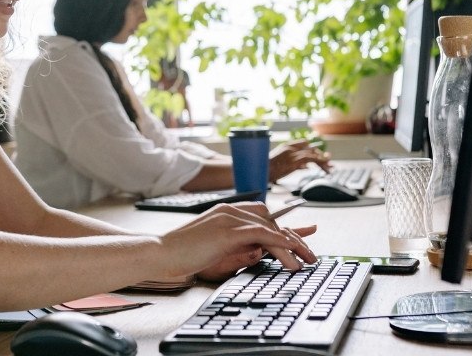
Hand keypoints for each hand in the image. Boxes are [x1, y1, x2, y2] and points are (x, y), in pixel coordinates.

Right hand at [158, 201, 317, 281]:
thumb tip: (256, 252)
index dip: (284, 227)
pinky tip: (291, 255)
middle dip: (295, 237)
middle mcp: (230, 210)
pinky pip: (262, 234)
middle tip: (310, 254)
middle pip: (272, 221)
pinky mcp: (227, 231)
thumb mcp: (214, 247)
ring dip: (293, 244)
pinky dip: (280, 244)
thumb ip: (235, 245)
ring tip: (307, 260)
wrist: (160, 252)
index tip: (301, 239)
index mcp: (226, 212)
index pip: (263, 215)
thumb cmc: (182, 253)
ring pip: (270, 227)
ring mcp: (228, 219)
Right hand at [268, 139, 331, 180]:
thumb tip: (305, 167)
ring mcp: (292, 154)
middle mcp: (290, 148)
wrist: (259, 171)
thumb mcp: (281, 164)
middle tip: (328, 162)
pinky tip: (324, 166)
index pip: (304, 143)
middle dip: (320, 155)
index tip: (320, 155)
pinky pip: (310, 159)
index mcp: (286, 147)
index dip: (313, 149)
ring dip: (322, 161)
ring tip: (329, 168)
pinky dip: (319, 161)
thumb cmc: (266, 169)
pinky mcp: (293, 161)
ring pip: (312, 154)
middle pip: (310, 148)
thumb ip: (294, 164)